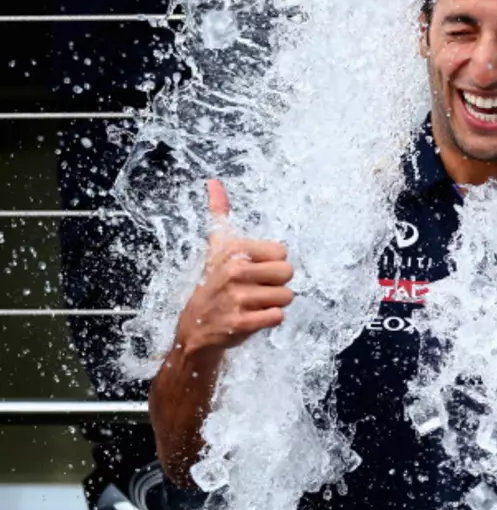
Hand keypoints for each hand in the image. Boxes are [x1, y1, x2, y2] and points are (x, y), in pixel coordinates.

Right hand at [174, 179, 294, 355]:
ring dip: (273, 302)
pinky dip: (270, 319)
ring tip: (253, 303)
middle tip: (255, 288)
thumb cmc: (212, 282)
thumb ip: (219, 213)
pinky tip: (252, 317)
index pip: (282, 252)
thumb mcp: (215, 246)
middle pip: (288, 273)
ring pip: (286, 296)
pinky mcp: (242, 323)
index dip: (272, 262)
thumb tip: (214, 182)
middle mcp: (235, 271)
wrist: (195, 326)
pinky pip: (278, 316)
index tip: (253, 269)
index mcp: (233, 250)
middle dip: (276, 283)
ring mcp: (237, 298)